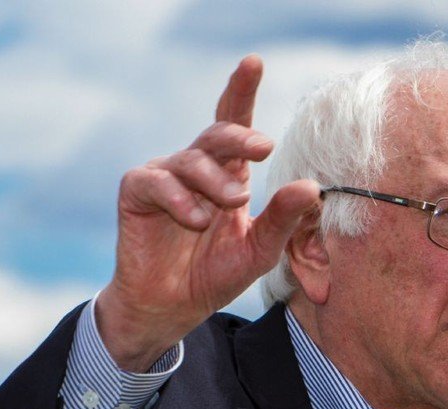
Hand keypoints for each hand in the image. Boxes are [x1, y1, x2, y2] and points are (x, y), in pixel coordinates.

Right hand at [97, 54, 319, 371]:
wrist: (171, 307)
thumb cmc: (214, 274)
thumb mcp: (258, 250)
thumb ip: (282, 220)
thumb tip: (311, 186)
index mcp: (227, 173)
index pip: (235, 124)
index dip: (241, 91)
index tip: (253, 63)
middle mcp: (195, 167)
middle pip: (217, 134)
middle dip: (240, 136)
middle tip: (264, 149)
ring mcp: (163, 176)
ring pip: (191, 158)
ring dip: (214, 180)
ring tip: (230, 204)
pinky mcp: (136, 191)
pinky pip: (155, 180)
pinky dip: (178, 198)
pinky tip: (194, 219)